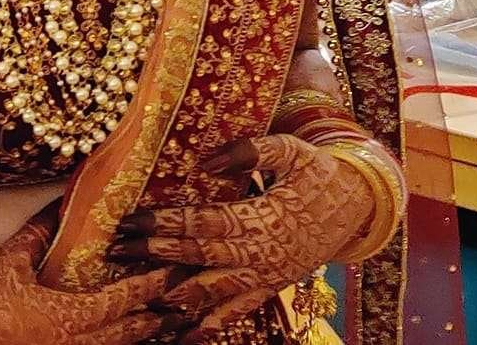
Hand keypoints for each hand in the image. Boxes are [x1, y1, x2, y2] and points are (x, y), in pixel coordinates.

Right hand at [0, 206, 190, 344]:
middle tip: (178, 306)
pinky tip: (114, 340)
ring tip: (158, 329)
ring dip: (135, 341)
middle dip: (151, 320)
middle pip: (122, 337)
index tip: (168, 274)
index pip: (118, 301)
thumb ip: (37, 233)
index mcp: (63, 317)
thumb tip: (59, 203)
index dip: (146, 288)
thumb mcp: (8, 262)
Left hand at [107, 135, 375, 341]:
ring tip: (138, 296)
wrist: (359, 206)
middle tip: (116, 251)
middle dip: (153, 256)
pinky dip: (209, 327)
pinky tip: (184, 336)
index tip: (130, 221)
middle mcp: (259, 254)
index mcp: (260, 219)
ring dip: (173, 294)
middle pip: (196, 259)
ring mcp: (265, 276)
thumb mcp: (290, 150)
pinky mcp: (271, 287)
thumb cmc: (320, 172)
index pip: (201, 224)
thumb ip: (249, 151)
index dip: (164, 223)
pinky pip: (237, 313)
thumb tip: (205, 160)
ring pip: (212, 293)